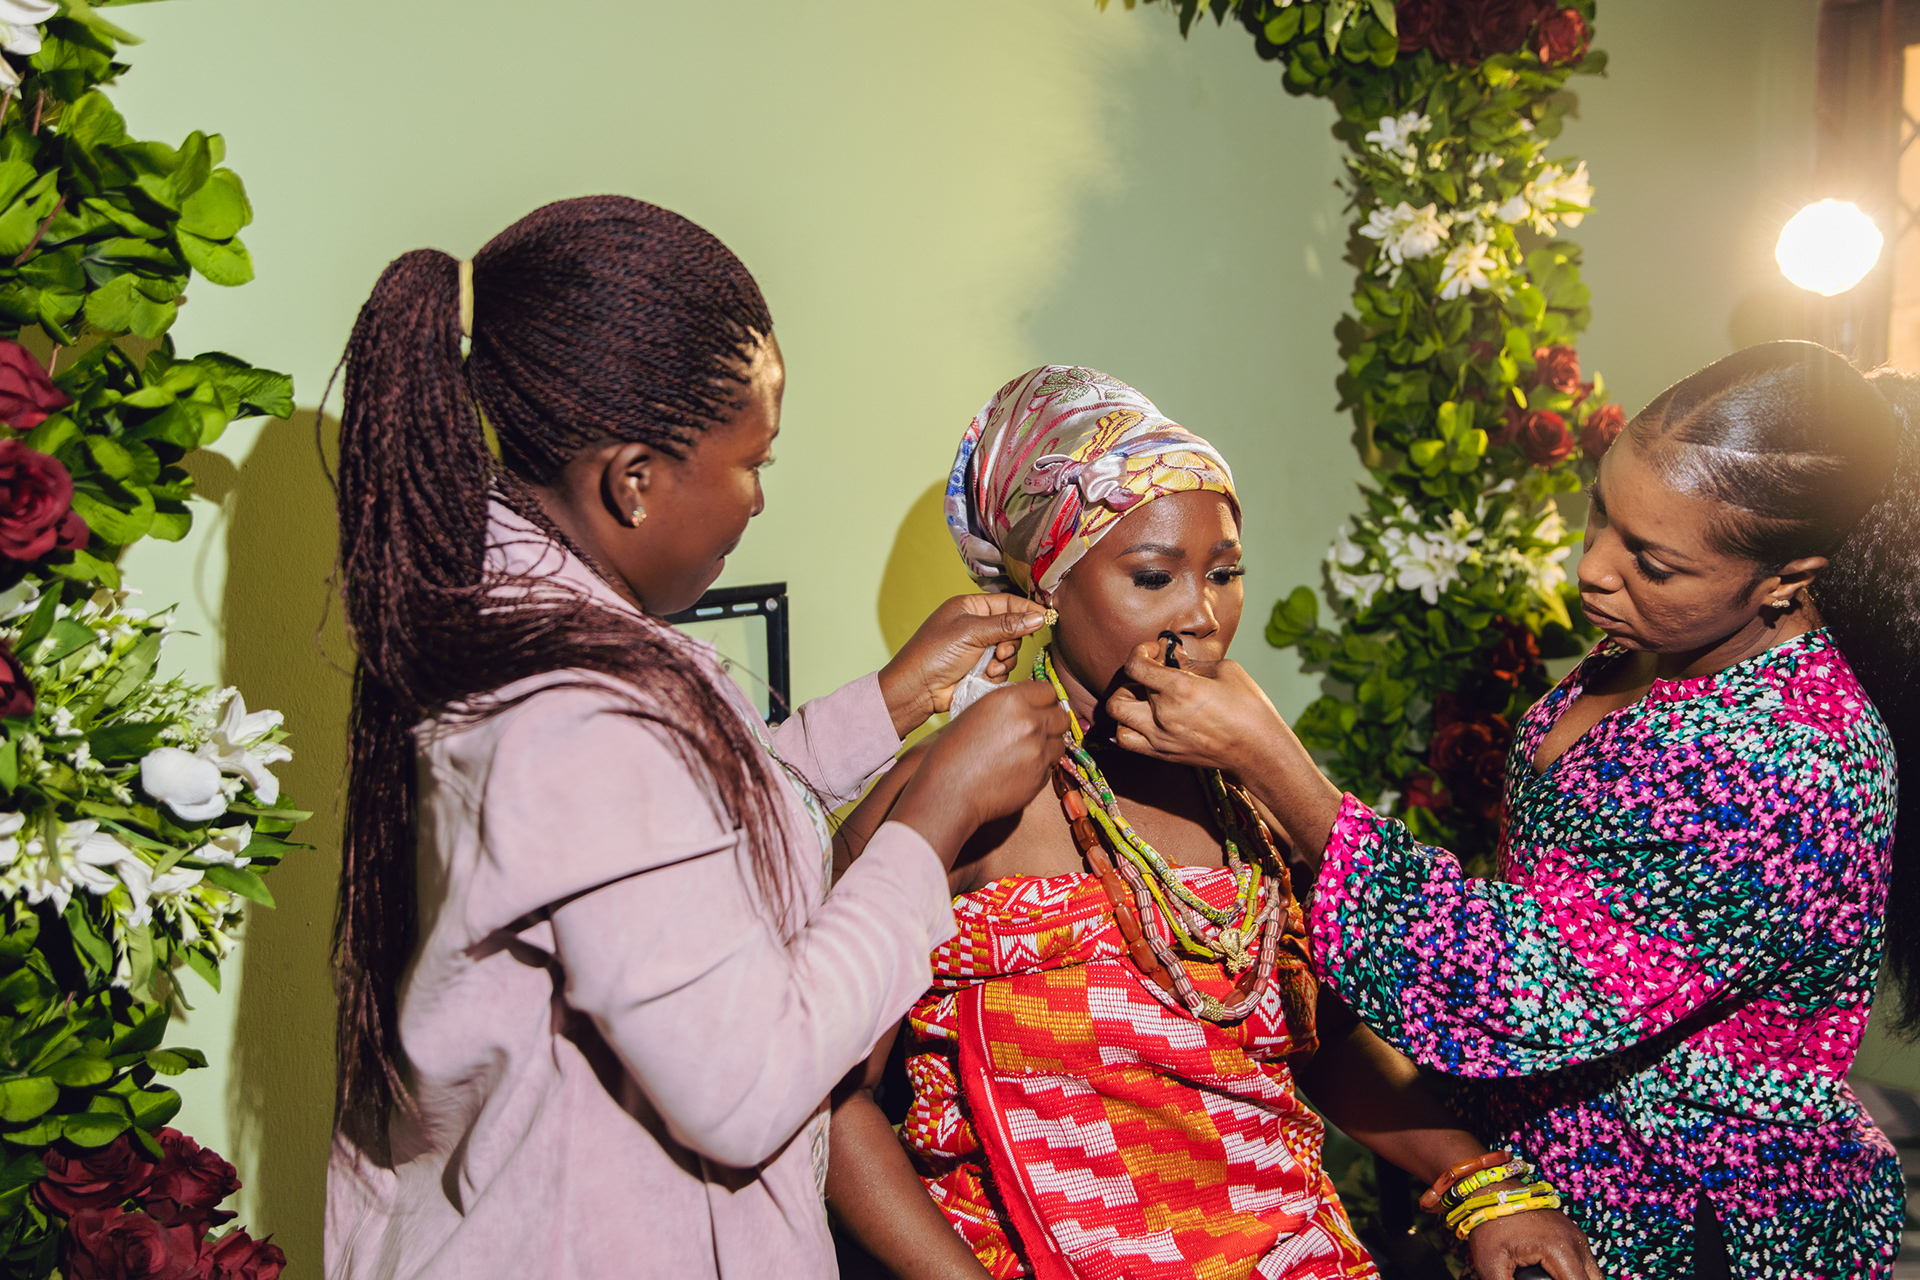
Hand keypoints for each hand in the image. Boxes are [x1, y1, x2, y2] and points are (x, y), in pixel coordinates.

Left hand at [879, 594, 1047, 736]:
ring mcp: (980, 648)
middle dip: (1011, 642)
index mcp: (972, 607)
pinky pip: (1003, 669)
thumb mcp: (971, 632)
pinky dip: (997, 674)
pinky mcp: (981, 669)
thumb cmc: (934, 653)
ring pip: (1011, 651)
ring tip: (989, 667)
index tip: (1046, 619)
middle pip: (1014, 629)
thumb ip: (1006, 625)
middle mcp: (977, 625)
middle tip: (1001, 652)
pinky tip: (983, 677)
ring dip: (1004, 661)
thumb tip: (1038, 617)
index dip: (1027, 611)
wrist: (917, 689)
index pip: (1008, 602)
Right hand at [890, 681, 1069, 866]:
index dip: (1043, 700)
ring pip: (1060, 743)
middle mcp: (1030, 722)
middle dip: (1052, 722)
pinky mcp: (1040, 777)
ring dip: (1048, 746)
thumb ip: (1007, 706)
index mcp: (1011, 700)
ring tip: (1026, 753)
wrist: (948, 791)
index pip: (1048, 691)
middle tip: (1037, 731)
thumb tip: (1027, 704)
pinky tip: (1018, 771)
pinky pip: (1050, 767)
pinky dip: (1040, 767)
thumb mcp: (976, 713)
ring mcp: (1038, 751)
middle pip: (1061, 716)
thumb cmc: (952, 752)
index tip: (1037, 708)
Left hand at [1103, 640, 1285, 775]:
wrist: (1259, 751)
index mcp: (1179, 688)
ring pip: (1116, 717)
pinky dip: (1124, 728)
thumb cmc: (1249, 708)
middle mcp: (1163, 714)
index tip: (1154, 652)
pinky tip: (1141, 720)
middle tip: (1150, 676)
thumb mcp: (1226, 670)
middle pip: (1122, 691)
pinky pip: (1125, 741)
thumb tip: (1175, 660)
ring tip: (1143, 700)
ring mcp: (1160, 738)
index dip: (1139, 652)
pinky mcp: (1162, 754)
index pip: (1135, 666)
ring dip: (1124, 703)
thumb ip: (1194, 663)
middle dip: (1132, 678)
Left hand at [1469, 1207, 1603, 1279]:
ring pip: (1593, 1274)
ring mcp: (1576, 1236)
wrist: (1491, 1186)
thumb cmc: (1489, 1221)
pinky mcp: (1571, 1234)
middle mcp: (1576, 1242)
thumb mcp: (1490, 1263)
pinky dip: (1576, 1276)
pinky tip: (1555, 1278)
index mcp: (1561, 1249)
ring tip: (1545, 1279)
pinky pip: (1584, 1264)